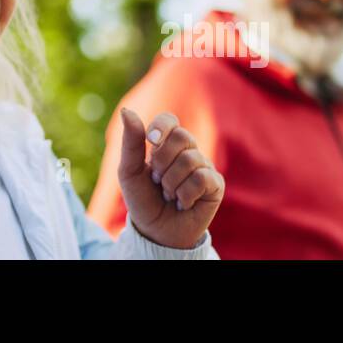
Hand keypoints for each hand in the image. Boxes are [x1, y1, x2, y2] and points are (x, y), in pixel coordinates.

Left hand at [115, 108, 223, 248]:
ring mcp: (204, 167)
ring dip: (171, 183)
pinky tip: (184, 202)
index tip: (151, 140)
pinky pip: (201, 178)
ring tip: (170, 195)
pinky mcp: (216, 184)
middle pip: (182, 137)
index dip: (162, 127)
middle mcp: (189, 152)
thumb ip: (130, 143)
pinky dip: (185, 194)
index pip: (170, 120)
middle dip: (162, 162)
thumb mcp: (129, 173)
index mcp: (167, 144)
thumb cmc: (143, 201)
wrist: (156, 232)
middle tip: (158, 181)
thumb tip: (126, 110)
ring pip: (190, 160)